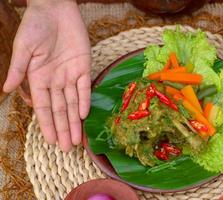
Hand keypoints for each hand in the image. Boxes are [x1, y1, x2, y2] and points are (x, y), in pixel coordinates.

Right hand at [3, 0, 90, 151]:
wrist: (55, 8)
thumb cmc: (35, 26)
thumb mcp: (23, 47)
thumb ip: (18, 69)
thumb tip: (7, 90)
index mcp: (38, 78)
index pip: (43, 107)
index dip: (47, 124)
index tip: (51, 141)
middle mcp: (55, 80)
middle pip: (60, 109)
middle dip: (63, 129)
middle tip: (68, 149)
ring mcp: (70, 74)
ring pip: (73, 103)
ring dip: (75, 121)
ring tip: (77, 140)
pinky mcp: (84, 66)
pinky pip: (85, 87)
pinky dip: (85, 100)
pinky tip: (84, 115)